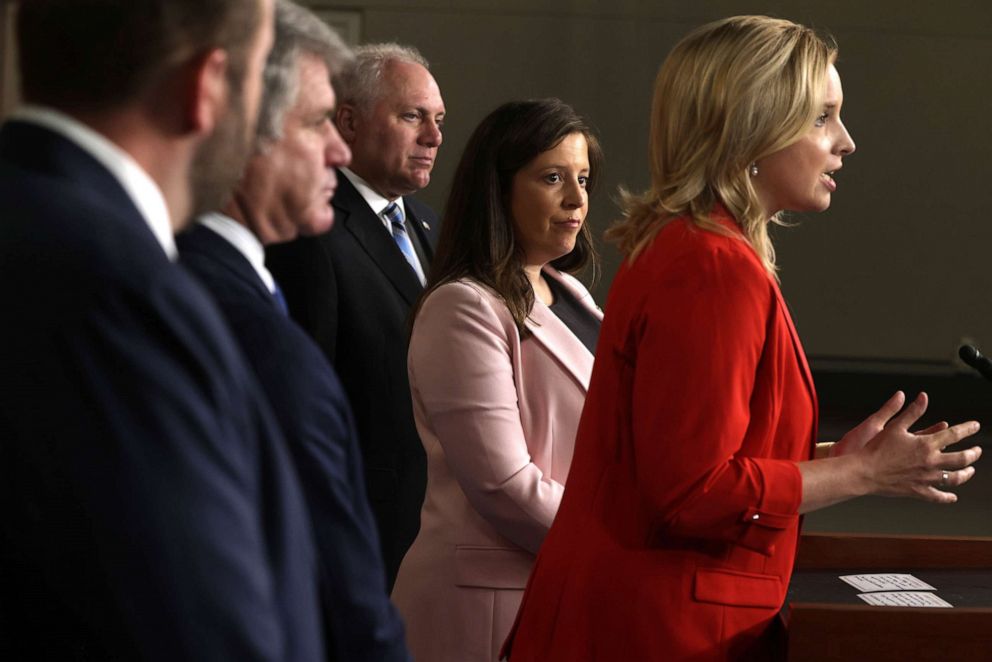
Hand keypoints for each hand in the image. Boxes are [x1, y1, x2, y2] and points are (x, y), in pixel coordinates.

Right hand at [855, 392, 981, 502]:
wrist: (864, 471)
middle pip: (962, 459)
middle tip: (977, 451)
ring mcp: (926, 478)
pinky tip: (952, 497)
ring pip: (954, 478)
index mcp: (926, 444)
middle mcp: (930, 462)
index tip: (975, 426)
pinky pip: (938, 496)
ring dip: (966, 474)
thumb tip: (923, 397)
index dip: (968, 429)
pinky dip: (947, 497)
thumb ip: (911, 412)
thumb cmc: (875, 448)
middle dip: (973, 454)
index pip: (955, 434)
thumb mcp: (894, 426)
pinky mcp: (918, 491)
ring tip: (970, 471)